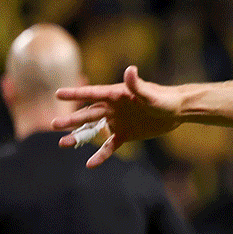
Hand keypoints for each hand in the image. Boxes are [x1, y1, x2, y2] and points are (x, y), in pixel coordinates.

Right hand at [53, 66, 181, 167]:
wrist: (177, 111)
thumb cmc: (164, 98)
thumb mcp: (150, 94)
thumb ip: (137, 85)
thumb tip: (130, 69)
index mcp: (116, 94)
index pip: (92, 93)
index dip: (75, 94)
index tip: (58, 94)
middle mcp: (112, 108)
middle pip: (88, 114)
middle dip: (71, 120)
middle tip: (54, 124)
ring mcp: (117, 121)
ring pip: (93, 130)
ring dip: (79, 136)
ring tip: (63, 143)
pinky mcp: (125, 134)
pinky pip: (110, 145)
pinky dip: (101, 154)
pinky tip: (90, 163)